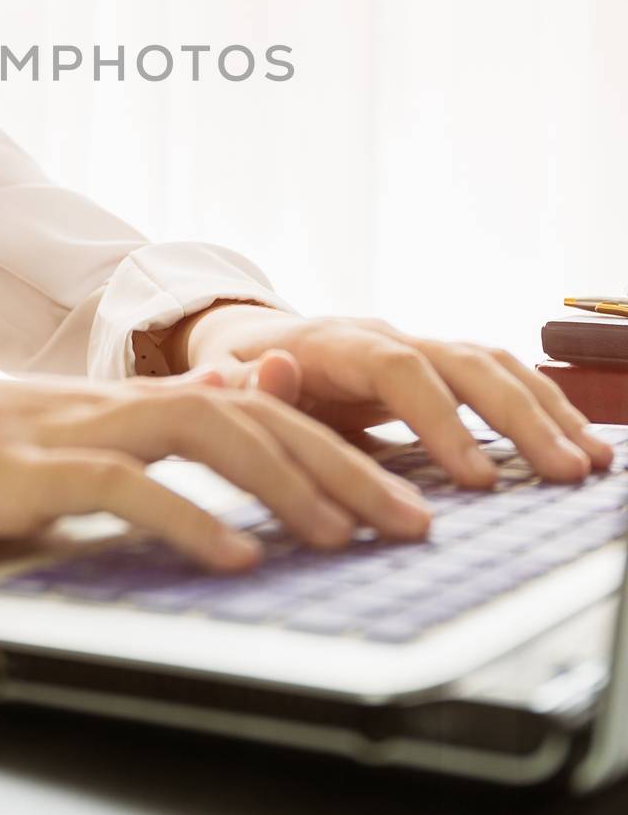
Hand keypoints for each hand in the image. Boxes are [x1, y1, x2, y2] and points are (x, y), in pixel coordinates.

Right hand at [0, 356, 433, 572]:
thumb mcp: (51, 426)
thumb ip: (139, 419)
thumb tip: (225, 397)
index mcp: (116, 400)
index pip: (251, 412)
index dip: (332, 451)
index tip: (393, 496)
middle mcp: (104, 405)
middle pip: (251, 418)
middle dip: (343, 468)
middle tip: (411, 522)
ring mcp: (63, 433)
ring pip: (202, 436)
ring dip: (286, 489)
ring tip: (347, 539)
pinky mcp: (18, 473)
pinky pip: (119, 489)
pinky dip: (188, 522)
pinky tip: (235, 559)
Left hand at [179, 305, 616, 487]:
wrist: (249, 341)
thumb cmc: (236, 374)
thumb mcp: (223, 382)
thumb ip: (244, 385)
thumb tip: (270, 372)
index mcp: (334, 343)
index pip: (398, 369)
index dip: (441, 420)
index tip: (478, 480)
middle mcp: (386, 335)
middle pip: (464, 361)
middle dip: (519, 417)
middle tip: (563, 473)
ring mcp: (417, 346)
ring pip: (495, 364)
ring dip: (546, 411)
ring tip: (590, 464)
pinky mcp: (439, 366)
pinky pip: (501, 376)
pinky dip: (543, 407)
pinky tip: (580, 445)